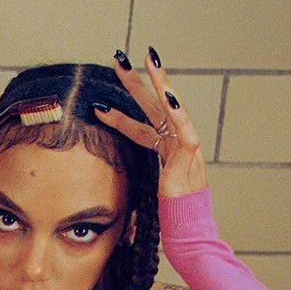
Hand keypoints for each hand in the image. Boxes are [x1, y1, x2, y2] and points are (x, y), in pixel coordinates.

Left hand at [97, 48, 206, 198]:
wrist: (188, 229)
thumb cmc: (166, 213)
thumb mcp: (140, 189)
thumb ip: (129, 179)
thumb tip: (101, 179)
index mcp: (164, 151)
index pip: (140, 126)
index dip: (121, 113)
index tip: (99, 101)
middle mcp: (176, 143)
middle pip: (155, 107)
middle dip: (138, 82)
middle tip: (120, 59)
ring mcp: (185, 148)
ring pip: (172, 109)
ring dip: (160, 84)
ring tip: (148, 63)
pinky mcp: (191, 158)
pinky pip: (186, 132)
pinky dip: (179, 115)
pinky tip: (169, 98)